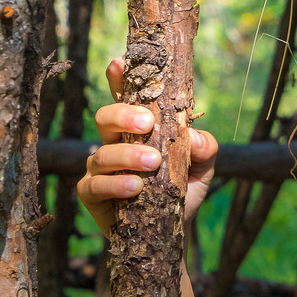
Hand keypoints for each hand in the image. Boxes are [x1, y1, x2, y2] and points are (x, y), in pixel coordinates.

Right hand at [77, 57, 217, 235]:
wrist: (170, 233)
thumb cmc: (181, 192)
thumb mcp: (202, 170)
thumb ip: (205, 150)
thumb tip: (194, 135)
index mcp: (138, 130)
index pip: (124, 98)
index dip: (119, 78)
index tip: (120, 63)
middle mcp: (114, 143)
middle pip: (105, 117)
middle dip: (124, 115)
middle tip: (148, 123)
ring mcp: (99, 167)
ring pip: (101, 152)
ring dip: (127, 155)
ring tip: (152, 163)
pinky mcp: (91, 193)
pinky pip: (95, 184)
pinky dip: (115, 183)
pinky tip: (135, 186)